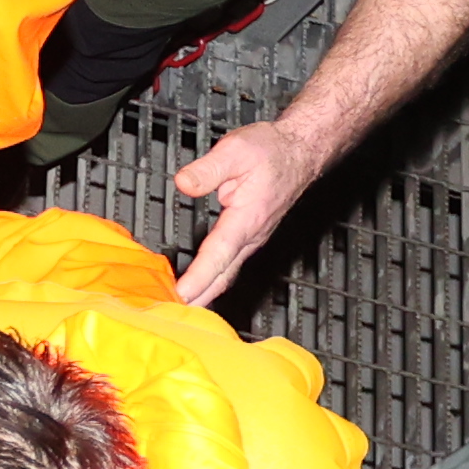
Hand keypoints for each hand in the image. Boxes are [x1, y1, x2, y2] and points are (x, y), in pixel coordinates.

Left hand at [172, 121, 322, 306]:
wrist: (299, 150)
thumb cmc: (270, 151)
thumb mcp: (235, 150)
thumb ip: (208, 169)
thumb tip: (185, 183)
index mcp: (247, 218)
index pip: (219, 254)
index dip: (200, 277)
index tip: (182, 295)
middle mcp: (252, 235)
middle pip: (222, 276)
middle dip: (199, 299)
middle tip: (170, 318)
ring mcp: (252, 239)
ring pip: (226, 274)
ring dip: (204, 294)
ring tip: (177, 312)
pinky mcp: (248, 237)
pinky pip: (228, 266)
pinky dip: (211, 281)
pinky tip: (197, 290)